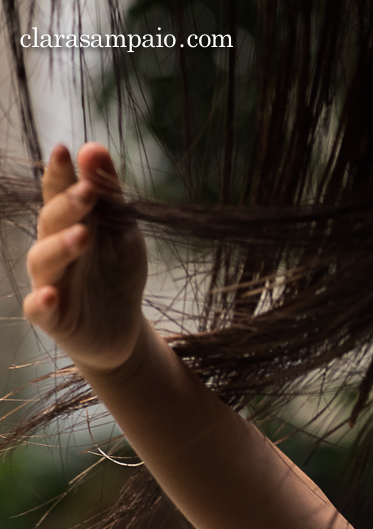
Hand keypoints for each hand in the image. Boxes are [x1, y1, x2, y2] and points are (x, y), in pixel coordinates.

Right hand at [23, 143, 148, 373]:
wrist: (123, 327)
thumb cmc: (117, 271)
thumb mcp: (122, 230)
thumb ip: (108, 194)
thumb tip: (93, 147)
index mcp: (70, 224)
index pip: (59, 194)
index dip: (59, 174)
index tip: (64, 151)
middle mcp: (53, 249)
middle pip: (50, 222)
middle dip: (66, 205)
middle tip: (87, 191)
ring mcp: (50, 282)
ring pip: (43, 260)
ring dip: (61, 246)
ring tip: (82, 235)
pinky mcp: (53, 317)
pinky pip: (39, 308)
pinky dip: (41, 301)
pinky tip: (50, 294)